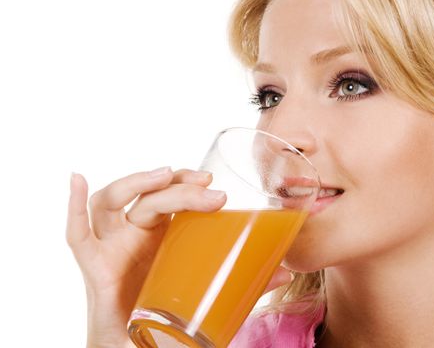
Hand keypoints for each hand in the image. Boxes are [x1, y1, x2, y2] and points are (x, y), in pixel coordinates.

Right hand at [66, 167, 293, 347]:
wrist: (135, 343)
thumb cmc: (166, 312)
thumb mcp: (207, 290)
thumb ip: (242, 282)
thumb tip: (285, 273)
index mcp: (162, 235)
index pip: (170, 195)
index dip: (187, 183)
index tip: (214, 184)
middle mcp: (135, 233)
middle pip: (149, 197)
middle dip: (178, 187)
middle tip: (207, 188)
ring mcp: (113, 245)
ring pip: (113, 201)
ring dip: (135, 182)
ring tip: (161, 176)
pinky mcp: (94, 265)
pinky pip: (77, 233)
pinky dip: (73, 206)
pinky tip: (77, 179)